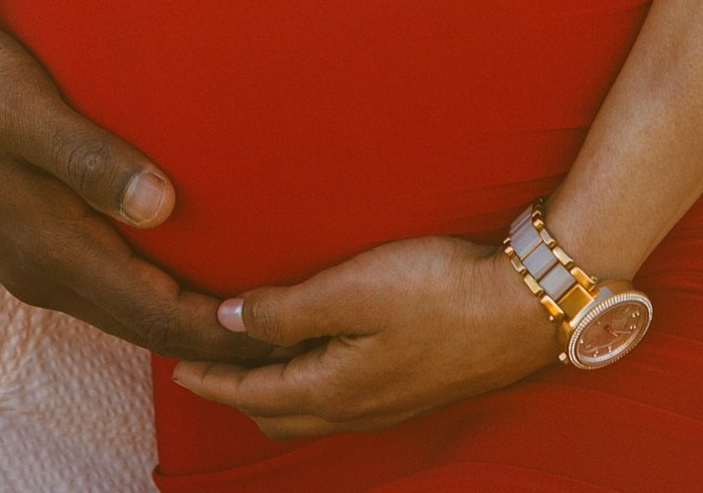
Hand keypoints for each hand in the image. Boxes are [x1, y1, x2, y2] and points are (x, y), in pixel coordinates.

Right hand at [0, 15, 275, 365]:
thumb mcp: (27, 109)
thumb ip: (92, 158)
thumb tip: (164, 205)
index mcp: (52, 250)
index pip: (155, 316)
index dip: (222, 332)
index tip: (285, 337)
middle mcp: (45, 271)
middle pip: (147, 325)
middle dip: (216, 337)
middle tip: (291, 334)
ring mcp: (34, 259)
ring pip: (127, 307)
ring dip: (185, 314)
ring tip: (251, 306)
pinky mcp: (30, 237)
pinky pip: (107, 281)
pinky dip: (153, 287)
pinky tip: (182, 263)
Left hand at [171, 236, 558, 437]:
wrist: (526, 307)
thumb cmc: (439, 290)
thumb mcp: (353, 289)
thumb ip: (287, 309)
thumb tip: (227, 322)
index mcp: (336, 390)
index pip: (255, 393)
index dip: (211, 381)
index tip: (176, 368)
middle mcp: (360, 409)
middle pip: (279, 413)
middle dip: (237, 393)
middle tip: (205, 366)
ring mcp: (390, 403)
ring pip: (312, 411)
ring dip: (274, 391)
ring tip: (252, 360)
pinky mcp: (414, 387)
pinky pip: (342, 399)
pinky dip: (310, 384)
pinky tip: (317, 355)